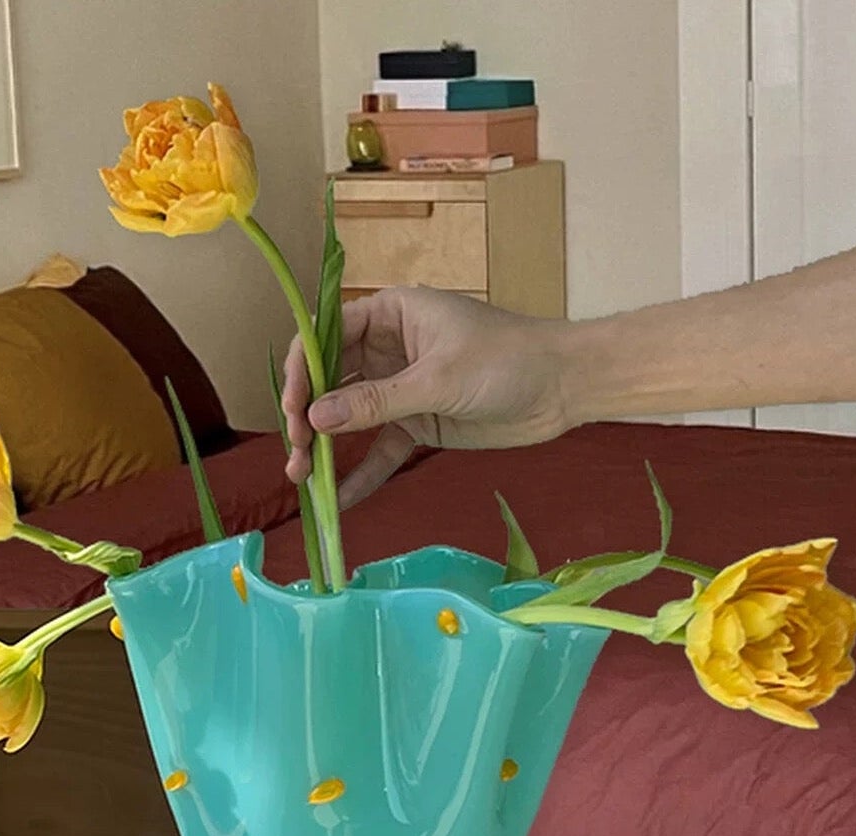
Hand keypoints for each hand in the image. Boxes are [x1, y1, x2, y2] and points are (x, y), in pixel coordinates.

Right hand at [282, 287, 575, 507]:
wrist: (562, 387)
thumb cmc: (506, 360)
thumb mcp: (437, 379)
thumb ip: (376, 401)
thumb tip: (316, 418)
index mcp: (390, 314)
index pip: (327, 335)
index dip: (302, 369)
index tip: (292, 408)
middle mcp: (388, 348)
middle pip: (330, 380)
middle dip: (307, 415)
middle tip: (296, 451)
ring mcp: (401, 388)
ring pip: (349, 418)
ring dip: (325, 448)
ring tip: (304, 479)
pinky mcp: (418, 423)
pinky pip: (381, 450)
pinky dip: (362, 473)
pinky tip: (340, 500)